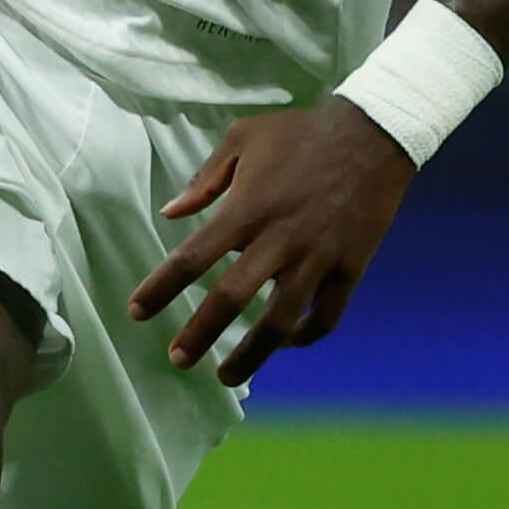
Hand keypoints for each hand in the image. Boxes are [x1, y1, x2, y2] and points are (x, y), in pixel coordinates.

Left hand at [124, 100, 418, 387]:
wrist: (372, 134)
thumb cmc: (301, 133)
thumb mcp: (244, 137)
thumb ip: (205, 178)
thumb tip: (171, 212)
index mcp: (246, 210)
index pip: (192, 258)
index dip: (160, 288)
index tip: (136, 311)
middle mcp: (278, 241)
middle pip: (230, 299)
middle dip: (199, 335)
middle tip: (178, 359)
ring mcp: (316, 258)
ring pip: (279, 322)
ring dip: (251, 355)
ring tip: (228, 375)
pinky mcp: (349, 268)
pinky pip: (325, 317)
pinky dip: (304, 337)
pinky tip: (285, 343)